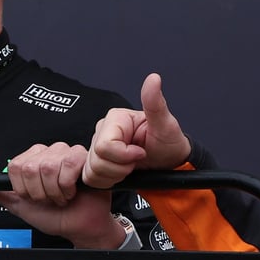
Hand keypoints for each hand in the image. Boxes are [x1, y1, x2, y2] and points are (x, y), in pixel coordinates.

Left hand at [0, 143, 125, 248]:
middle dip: (39, 191)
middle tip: (49, 198)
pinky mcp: (83, 157)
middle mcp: (49, 153)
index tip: (33, 196)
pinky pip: (68, 165)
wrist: (78, 226)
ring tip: (62, 196)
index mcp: (33, 160)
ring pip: (49, 167)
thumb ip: (0, 194)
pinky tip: (73, 190)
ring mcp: (67, 153)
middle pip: (31, 167)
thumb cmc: (54, 216)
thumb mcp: (20, 205)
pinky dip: (68, 185)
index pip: (16, 165)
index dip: (23, 187)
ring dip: (55, 191)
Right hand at [82, 73, 190, 188]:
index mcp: (115, 118)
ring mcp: (96, 146)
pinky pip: (90, 177)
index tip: (141, 152)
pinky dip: (108, 180)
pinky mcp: (95, 161)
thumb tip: (154, 78)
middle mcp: (103, 130)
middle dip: (120, 167)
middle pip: (96, 159)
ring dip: (115, 175)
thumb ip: (155, 103)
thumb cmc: (168, 144)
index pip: (104, 146)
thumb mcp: (166, 125)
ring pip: (92, 170)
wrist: (169, 164)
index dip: (124, 156)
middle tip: (137, 161)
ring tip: (130, 167)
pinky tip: (121, 173)